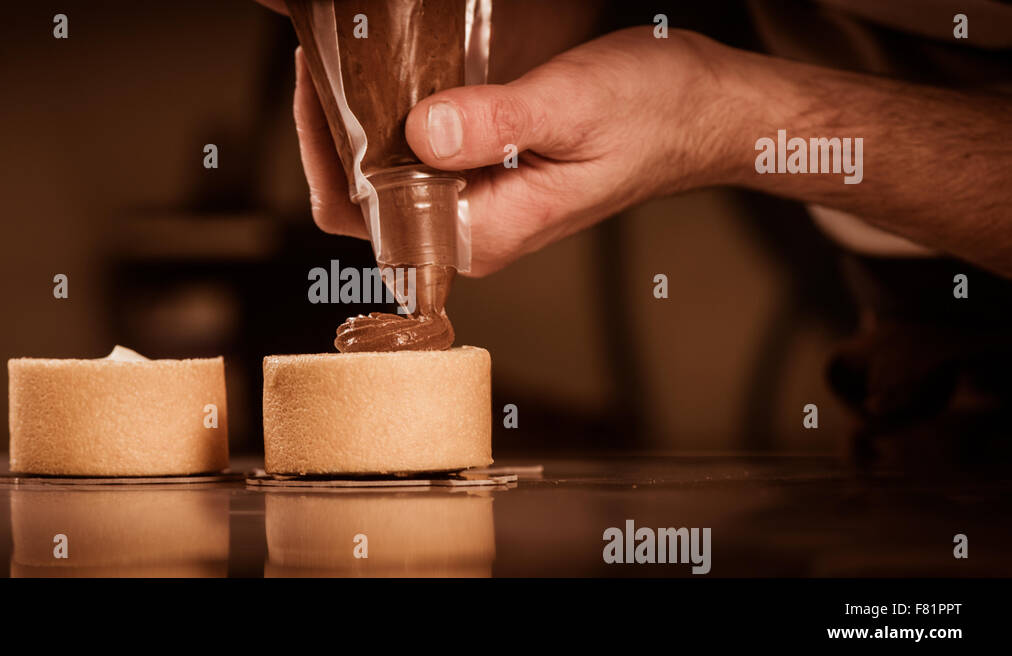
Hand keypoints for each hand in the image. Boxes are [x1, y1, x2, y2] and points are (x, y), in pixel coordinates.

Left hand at [294, 28, 735, 275]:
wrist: (706, 112)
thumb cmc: (656, 115)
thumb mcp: (572, 107)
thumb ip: (495, 126)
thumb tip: (418, 134)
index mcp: (481, 234)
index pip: (363, 212)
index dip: (322, 150)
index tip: (315, 80)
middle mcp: (469, 233)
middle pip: (362, 196)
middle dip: (330, 129)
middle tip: (321, 55)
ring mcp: (474, 208)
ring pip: (385, 174)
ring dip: (358, 120)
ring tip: (342, 57)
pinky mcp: (484, 181)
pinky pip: (416, 157)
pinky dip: (392, 116)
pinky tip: (386, 74)